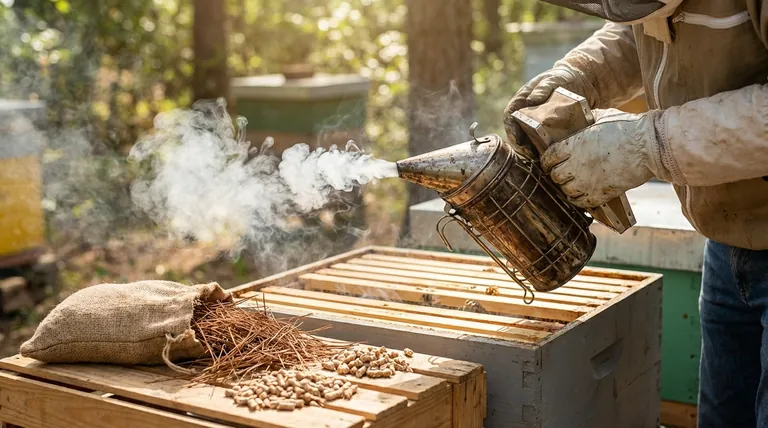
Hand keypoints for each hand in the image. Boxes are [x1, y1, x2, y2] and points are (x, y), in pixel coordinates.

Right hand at [503, 65, 589, 158]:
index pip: (509, 117)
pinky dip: (542, 150)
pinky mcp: (546, 129)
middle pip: (517, 133)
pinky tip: (549, 156)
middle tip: (531, 154)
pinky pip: (540, 141)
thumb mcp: (552, 79)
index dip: (511, 131)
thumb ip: (542, 88)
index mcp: (521, 101)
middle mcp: (525, 114)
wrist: (577, 80)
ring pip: (527, 140)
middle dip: (521, 146)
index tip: (518, 141)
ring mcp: (535, 122)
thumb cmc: (560, 77)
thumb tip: (531, 101)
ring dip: (531, 150)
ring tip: (540, 159)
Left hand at [540, 109, 660, 208]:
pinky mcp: (602, 193)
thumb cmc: (628, 128)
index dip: (547, 161)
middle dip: (556, 174)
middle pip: (555, 176)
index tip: (549, 162)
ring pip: (566, 191)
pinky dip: (578, 200)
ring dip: (566, 188)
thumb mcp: (602, 117)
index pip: (549, 157)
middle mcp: (577, 164)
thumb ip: (587, 120)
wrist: (650, 146)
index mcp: (574, 145)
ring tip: (571, 184)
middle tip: (561, 173)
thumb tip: (581, 118)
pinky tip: (581, 195)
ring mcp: (588, 181)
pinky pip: (582, 203)